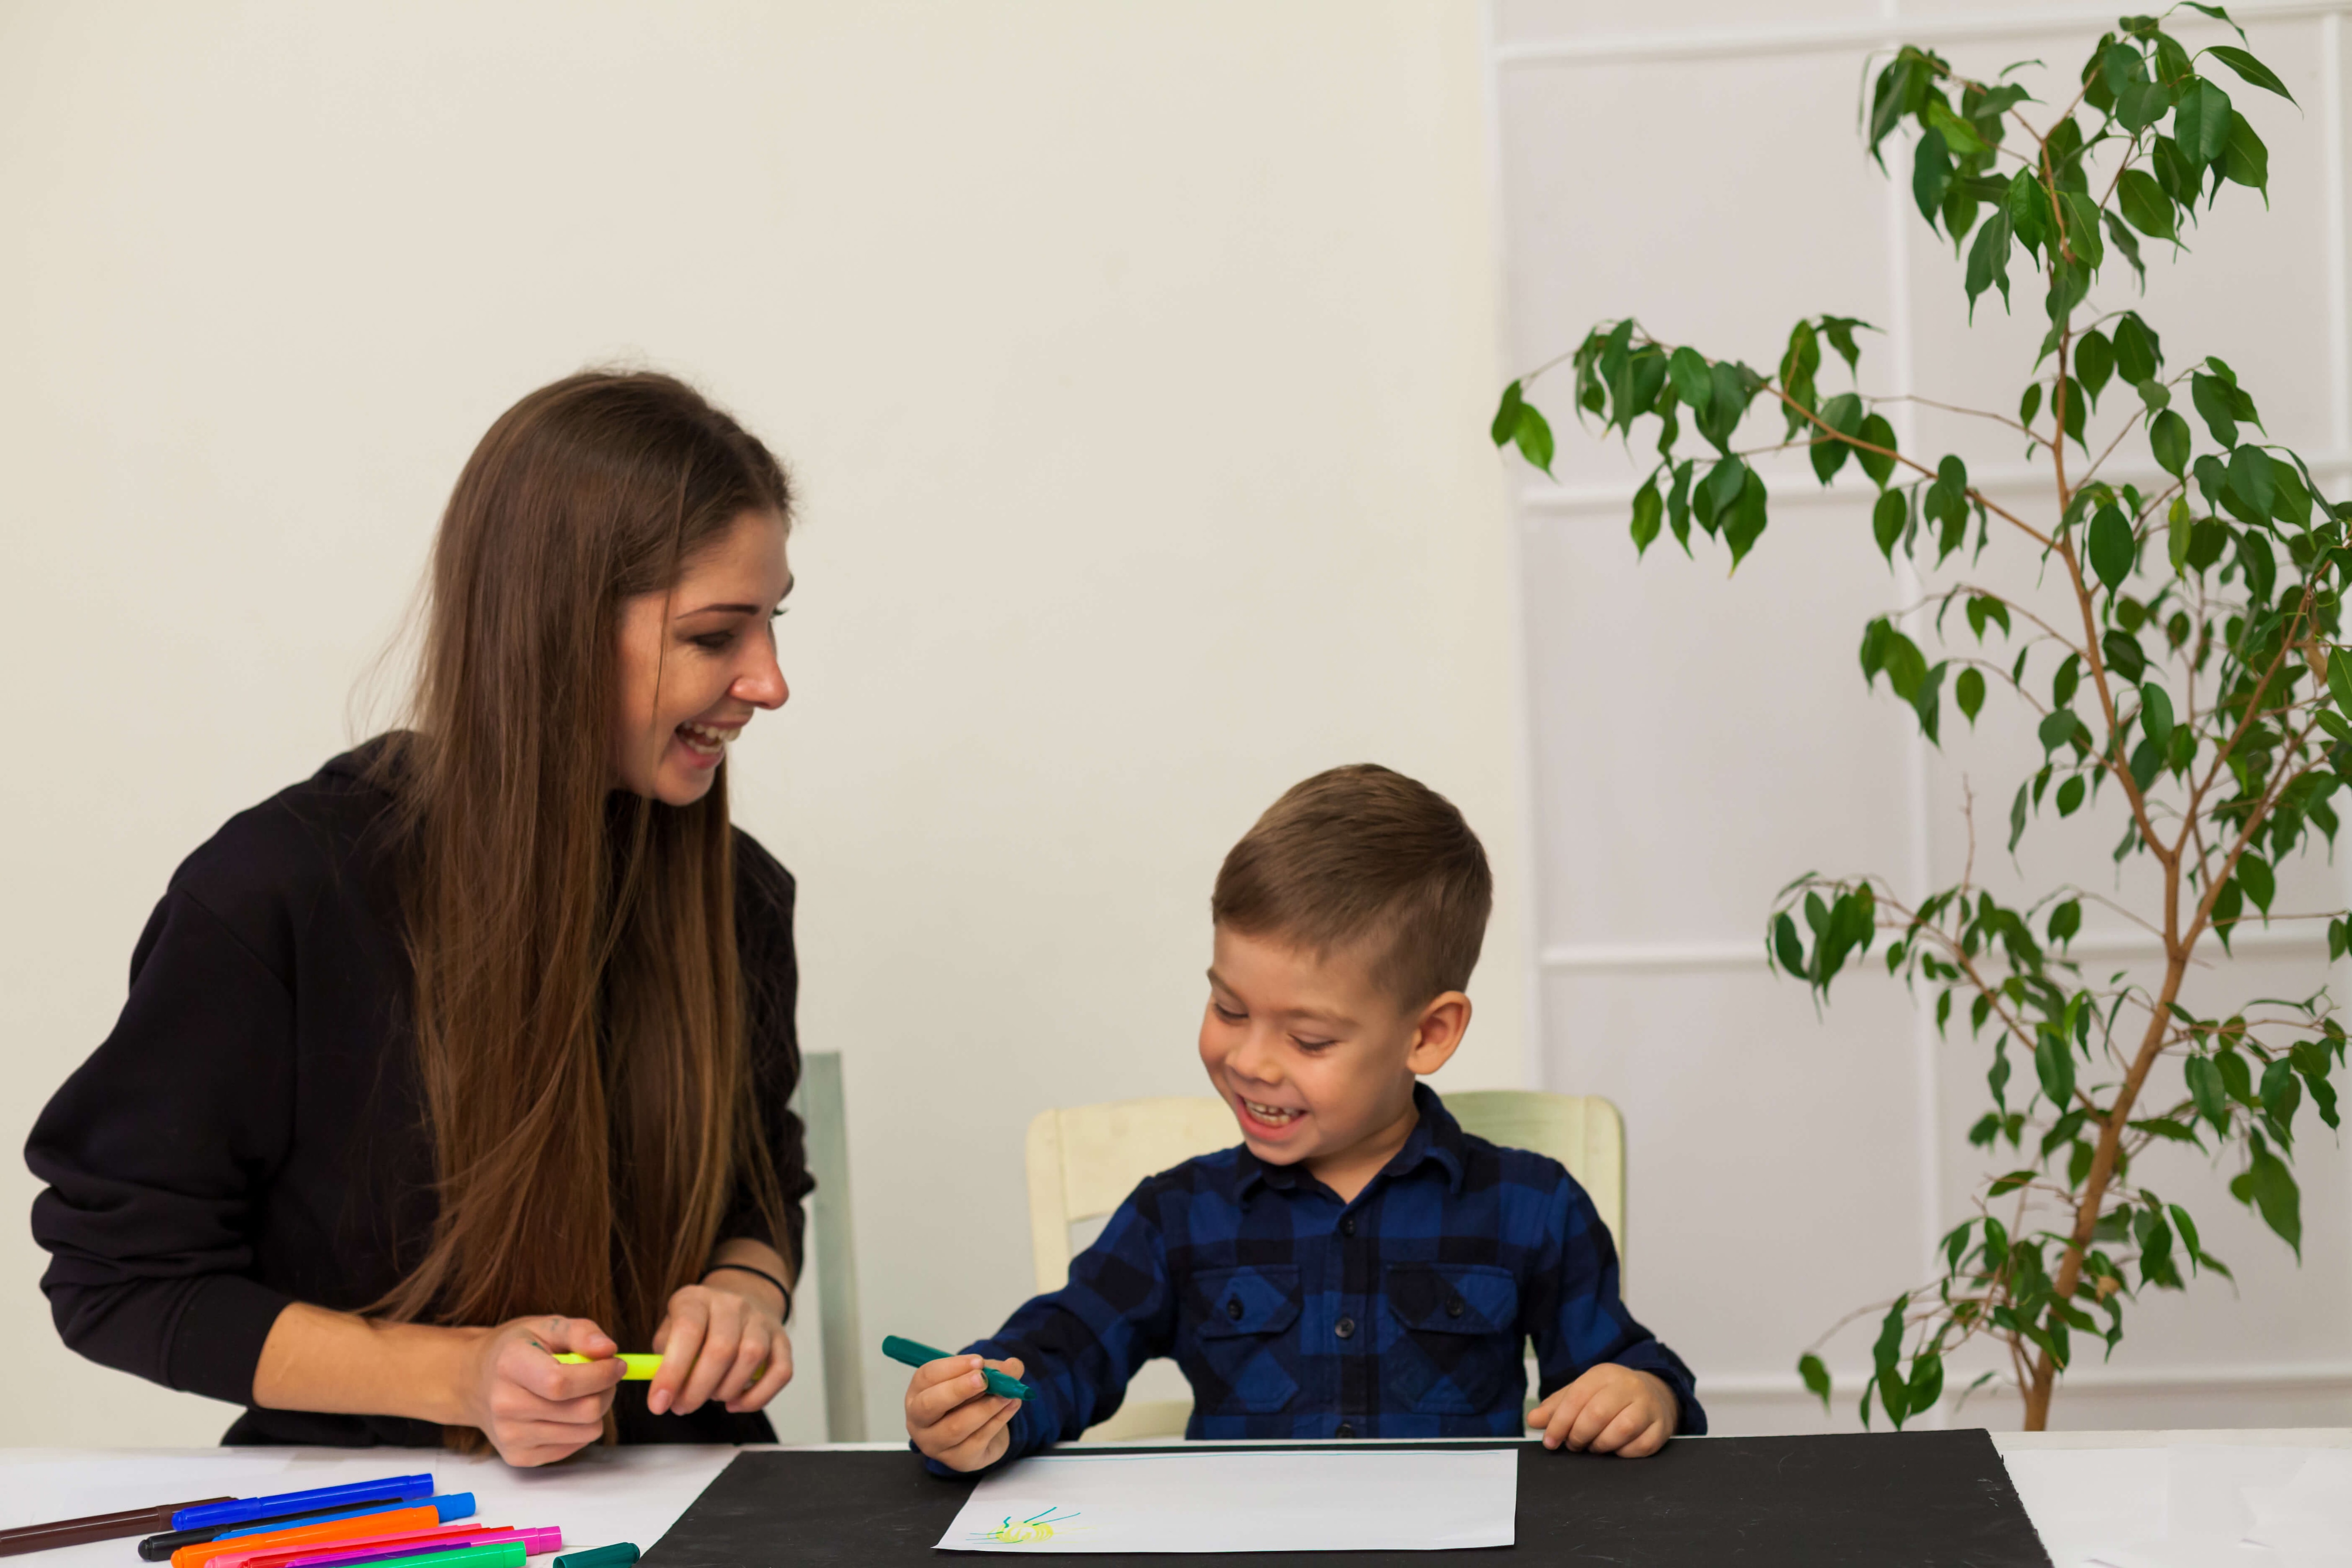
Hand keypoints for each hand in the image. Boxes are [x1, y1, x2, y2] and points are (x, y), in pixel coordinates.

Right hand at [457, 1315, 627, 1466]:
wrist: (475, 1382)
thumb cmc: (517, 1349)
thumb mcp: (546, 1326)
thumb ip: (581, 1332)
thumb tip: (609, 1349)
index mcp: (509, 1365)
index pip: (562, 1383)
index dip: (600, 1375)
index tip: (617, 1364)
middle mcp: (505, 1405)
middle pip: (583, 1411)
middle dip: (606, 1391)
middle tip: (604, 1376)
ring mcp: (510, 1436)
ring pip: (586, 1431)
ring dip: (596, 1410)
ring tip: (580, 1392)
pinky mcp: (519, 1457)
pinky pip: (575, 1446)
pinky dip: (580, 1427)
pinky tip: (562, 1410)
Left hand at [648, 1280, 793, 1415]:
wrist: (740, 1303)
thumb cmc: (698, 1327)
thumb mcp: (669, 1331)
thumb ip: (662, 1360)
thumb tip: (663, 1394)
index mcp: (697, 1298)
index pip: (687, 1330)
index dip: (672, 1371)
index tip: (658, 1403)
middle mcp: (732, 1304)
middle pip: (721, 1348)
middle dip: (697, 1389)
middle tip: (682, 1407)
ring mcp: (761, 1320)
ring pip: (752, 1357)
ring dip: (727, 1390)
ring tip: (711, 1396)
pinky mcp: (782, 1339)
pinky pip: (780, 1372)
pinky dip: (757, 1397)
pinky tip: (736, 1403)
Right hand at [904, 1353, 1027, 1471]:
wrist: (982, 1434)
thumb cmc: (971, 1400)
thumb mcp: (981, 1378)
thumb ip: (996, 1369)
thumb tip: (1012, 1367)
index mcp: (917, 1393)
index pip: (927, 1377)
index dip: (953, 1367)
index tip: (978, 1361)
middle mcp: (918, 1421)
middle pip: (930, 1405)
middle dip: (958, 1389)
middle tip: (984, 1379)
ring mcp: (935, 1444)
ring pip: (956, 1426)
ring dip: (985, 1407)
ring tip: (1007, 1394)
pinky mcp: (957, 1460)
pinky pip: (978, 1440)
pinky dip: (998, 1420)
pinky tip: (1011, 1406)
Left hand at [1528, 1365, 1676, 1457]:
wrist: (1652, 1395)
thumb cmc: (1608, 1398)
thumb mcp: (1581, 1393)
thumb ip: (1556, 1407)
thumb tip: (1533, 1420)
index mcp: (1604, 1374)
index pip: (1576, 1397)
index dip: (1559, 1422)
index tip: (1549, 1441)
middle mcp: (1629, 1386)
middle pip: (1597, 1414)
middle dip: (1578, 1435)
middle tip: (1573, 1445)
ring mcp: (1648, 1406)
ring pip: (1620, 1430)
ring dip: (1600, 1445)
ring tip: (1593, 1447)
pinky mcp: (1661, 1428)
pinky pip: (1640, 1447)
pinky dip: (1623, 1453)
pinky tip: (1615, 1449)